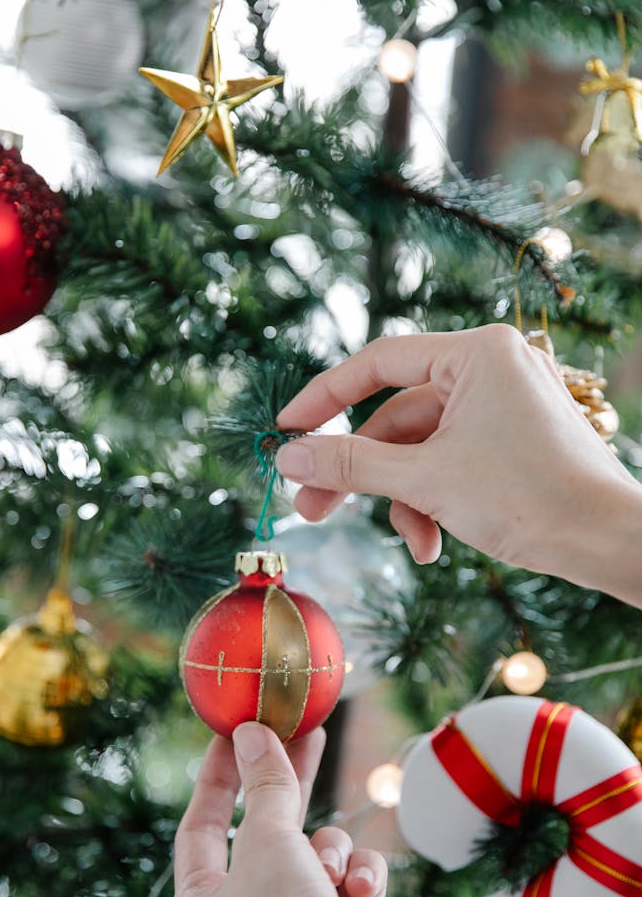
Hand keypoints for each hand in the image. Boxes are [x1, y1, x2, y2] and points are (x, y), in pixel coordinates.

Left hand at [173, 722, 403, 896]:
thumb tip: (250, 732)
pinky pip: (354, 878)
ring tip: (328, 872)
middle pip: (268, 828)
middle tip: (307, 731)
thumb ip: (265, 783)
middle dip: (289, 782)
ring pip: (319, 850)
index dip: (221, 775)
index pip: (205, 823)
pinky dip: (360, 880)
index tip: (238, 730)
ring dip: (331, 852)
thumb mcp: (265, 840)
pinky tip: (359, 895)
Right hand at [275, 324, 641, 605]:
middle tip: (312, 506)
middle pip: (397, 415)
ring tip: (410, 542)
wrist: (609, 541)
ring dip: (404, 497)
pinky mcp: (514, 437)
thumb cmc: (529, 498)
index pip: (378, 362)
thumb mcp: (425, 479)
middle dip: (360, 470)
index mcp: (476, 353)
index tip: (286, 431)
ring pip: (423, 447)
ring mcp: (505, 403)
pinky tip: (435, 543)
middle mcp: (491, 367)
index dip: (324, 398)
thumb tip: (287, 454)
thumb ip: (351, 463)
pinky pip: (453, 458)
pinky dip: (436, 498)